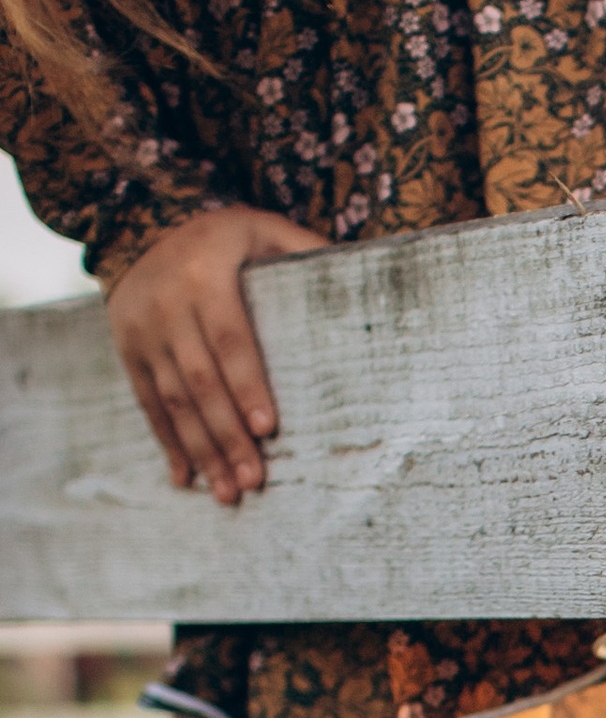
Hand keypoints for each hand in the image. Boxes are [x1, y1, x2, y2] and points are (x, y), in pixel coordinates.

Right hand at [107, 202, 326, 502]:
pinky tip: (184, 479)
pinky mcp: (129, 351)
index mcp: (205, 275)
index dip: (247, 386)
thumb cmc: (228, 235)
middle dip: (227, 435)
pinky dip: (168, 443)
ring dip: (200, 450)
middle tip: (253, 481)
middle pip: (200, 381)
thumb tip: (366, 277)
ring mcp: (142, 331)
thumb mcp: (266, 229)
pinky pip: (148, 403)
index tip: (268, 429)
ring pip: (172, 400)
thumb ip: (306, 251)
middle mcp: (167, 306)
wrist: (143, 223)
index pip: (230, 339)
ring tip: (227, 493)